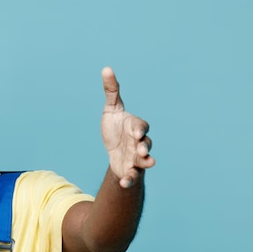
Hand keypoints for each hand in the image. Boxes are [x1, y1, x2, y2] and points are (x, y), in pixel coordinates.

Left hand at [101, 67, 154, 187]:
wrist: (113, 150)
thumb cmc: (115, 127)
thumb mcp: (111, 109)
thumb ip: (111, 91)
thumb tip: (106, 68)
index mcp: (135, 127)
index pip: (141, 126)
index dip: (140, 129)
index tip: (137, 132)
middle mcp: (139, 142)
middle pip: (146, 144)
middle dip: (145, 147)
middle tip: (142, 151)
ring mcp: (136, 157)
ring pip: (144, 161)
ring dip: (144, 163)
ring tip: (144, 163)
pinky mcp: (130, 170)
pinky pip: (133, 176)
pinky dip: (129, 179)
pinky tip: (124, 183)